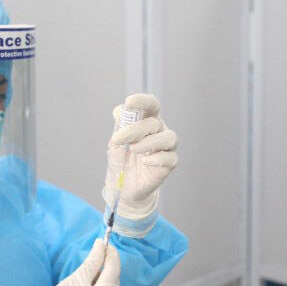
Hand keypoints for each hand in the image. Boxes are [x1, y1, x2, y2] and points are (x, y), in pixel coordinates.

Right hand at [3, 240, 119, 285]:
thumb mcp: (74, 280)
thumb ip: (92, 262)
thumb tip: (102, 244)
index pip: (113, 272)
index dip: (111, 256)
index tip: (106, 243)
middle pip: (114, 282)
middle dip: (108, 267)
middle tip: (99, 253)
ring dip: (105, 279)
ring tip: (91, 275)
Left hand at [103, 94, 177, 231]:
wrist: (122, 184)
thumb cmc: (121, 158)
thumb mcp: (116, 141)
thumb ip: (120, 126)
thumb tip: (120, 110)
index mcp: (147, 121)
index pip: (152, 105)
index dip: (143, 101)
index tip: (129, 102)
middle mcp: (160, 131)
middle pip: (155, 123)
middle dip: (135, 129)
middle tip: (118, 139)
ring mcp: (166, 147)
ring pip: (169, 137)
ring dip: (149, 142)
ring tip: (133, 149)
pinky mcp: (169, 163)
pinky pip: (170, 157)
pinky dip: (157, 158)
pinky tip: (145, 161)